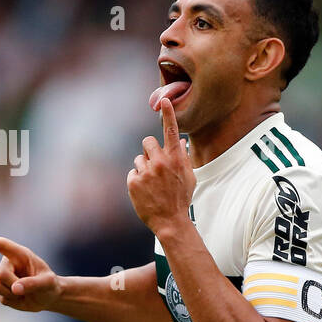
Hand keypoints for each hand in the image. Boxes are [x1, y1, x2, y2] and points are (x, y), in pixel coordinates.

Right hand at [0, 236, 61, 311]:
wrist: (47, 297)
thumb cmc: (50, 285)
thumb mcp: (48, 283)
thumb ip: (34, 283)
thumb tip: (14, 288)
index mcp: (21, 255)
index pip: (4, 246)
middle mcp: (8, 264)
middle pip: (2, 274)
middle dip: (14, 284)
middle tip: (29, 289)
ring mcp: (1, 276)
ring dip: (13, 294)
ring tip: (25, 293)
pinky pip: (1, 297)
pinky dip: (13, 301)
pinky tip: (21, 297)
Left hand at [127, 96, 192, 234]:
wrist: (171, 221)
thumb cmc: (182, 198)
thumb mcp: (189, 177)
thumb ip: (183, 157)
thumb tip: (179, 141)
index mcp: (175, 160)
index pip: (171, 131)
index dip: (169, 114)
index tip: (165, 100)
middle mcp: (160, 162)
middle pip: (147, 142)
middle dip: (150, 151)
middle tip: (155, 166)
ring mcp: (146, 172)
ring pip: (139, 159)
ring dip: (144, 168)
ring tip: (152, 184)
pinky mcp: (134, 182)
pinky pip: (133, 172)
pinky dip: (137, 181)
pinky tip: (145, 192)